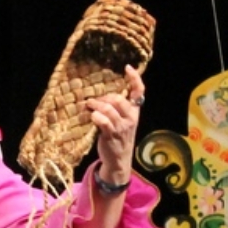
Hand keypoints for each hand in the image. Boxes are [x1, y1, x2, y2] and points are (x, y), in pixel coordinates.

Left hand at [86, 64, 144, 183]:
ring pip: (109, 109)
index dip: (134, 79)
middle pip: (119, 99)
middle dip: (104, 97)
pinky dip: (95, 116)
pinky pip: (103, 121)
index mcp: (135, 111)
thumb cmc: (117, 137)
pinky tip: (91, 116)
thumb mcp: (122, 121)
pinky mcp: (111, 135)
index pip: (139, 92)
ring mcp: (122, 127)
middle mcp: (131, 118)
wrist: (118, 159)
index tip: (127, 68)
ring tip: (89, 105)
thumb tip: (98, 95)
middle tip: (94, 101)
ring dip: (96, 104)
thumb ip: (116, 108)